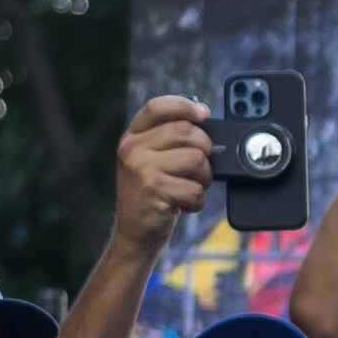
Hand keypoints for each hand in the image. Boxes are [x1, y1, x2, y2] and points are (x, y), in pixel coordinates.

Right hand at [114, 97, 214, 252]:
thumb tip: (203, 115)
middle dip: (205, 151)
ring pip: (196, 159)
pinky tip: (182, 204)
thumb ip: (169, 139)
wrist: (135, 232)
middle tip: (198, 169)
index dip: (185, 105)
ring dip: (203, 179)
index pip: (158, 107)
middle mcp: (132, 148)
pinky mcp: (155, 189)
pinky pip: (196, 188)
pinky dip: (197, 201)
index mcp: (133, 136)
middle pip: (187, 131)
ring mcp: (142, 168)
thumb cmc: (152, 194)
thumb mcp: (151, 160)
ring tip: (187, 188)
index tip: (204, 113)